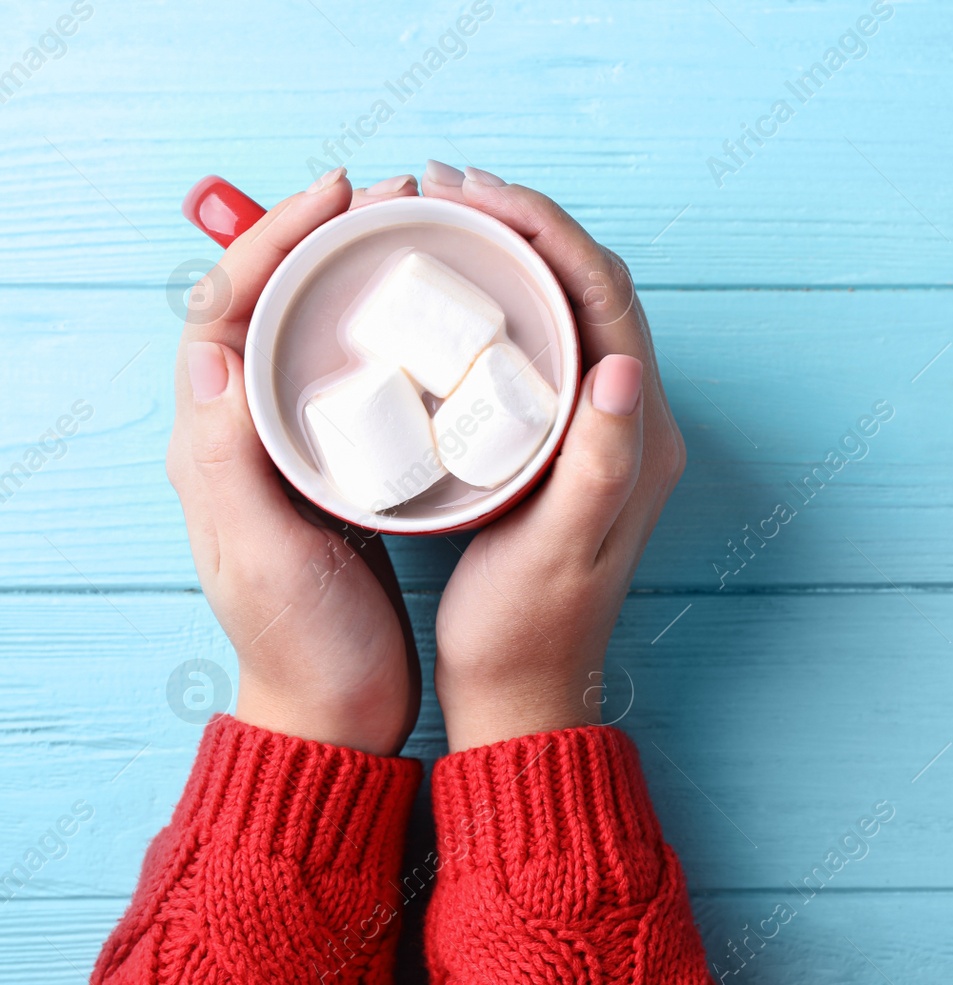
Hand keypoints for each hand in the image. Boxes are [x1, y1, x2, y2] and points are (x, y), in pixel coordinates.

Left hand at [168, 168, 425, 755]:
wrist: (339, 709)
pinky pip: (366, 376)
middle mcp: (252, 432)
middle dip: (327, 239)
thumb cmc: (302, 641)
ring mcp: (304, 448)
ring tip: (426, 238)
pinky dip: (400, 333)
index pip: (226, 309)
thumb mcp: (260, 555)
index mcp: (217, 441)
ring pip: (324, 333)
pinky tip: (446, 322)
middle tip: (395, 199)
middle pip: (275, 306)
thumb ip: (228, 459)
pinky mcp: (352, 469)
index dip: (273, 243)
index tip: (336, 199)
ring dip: (366, 276)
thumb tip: (210, 350)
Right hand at [420, 162, 686, 750]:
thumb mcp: (560, 548)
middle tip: (446, 188)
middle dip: (527, 224)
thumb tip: (621, 369)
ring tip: (445, 218)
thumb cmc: (532, 629)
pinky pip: (542, 345)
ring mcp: (599, 429)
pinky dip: (502, 302)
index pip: (607, 296)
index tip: (474, 194)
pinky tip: (453, 293)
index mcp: (639, 433)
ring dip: (515, 255)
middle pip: (591, 287)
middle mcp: (630, 419)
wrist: (523, 690)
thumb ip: (599, 463)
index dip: (547, 230)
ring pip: (566, 309)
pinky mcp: (564, 444)